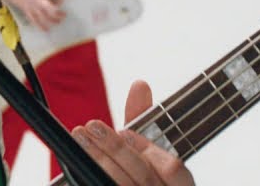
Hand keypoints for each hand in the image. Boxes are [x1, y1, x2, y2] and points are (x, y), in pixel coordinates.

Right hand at [0, 0, 65, 30]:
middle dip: (59, 15)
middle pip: (51, 11)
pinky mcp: (24, 8)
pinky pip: (33, 19)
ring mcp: (30, 5)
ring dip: (51, 22)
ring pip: (43, 18)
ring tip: (56, 24)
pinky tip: (43, 28)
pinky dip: (38, 25)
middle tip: (63, 16)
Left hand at [71, 80, 193, 185]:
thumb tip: (139, 83)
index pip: (172, 169)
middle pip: (143, 175)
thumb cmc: (143, 169)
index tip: (124, 131)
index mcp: (180, 183)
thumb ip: (143, 118)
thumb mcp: (144, 144)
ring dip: (99, 159)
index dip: (148, 149)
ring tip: (80, 135)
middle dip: (115, 149)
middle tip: (91, 125)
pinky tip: (79, 162)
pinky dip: (92, 175)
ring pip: (123, 184)